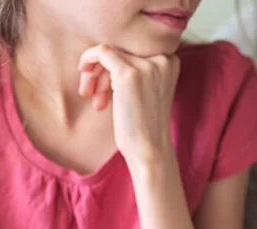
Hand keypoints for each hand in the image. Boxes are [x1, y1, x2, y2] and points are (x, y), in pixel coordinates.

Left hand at [78, 44, 180, 164]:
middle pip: (121, 50)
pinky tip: (86, 85)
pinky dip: (88, 61)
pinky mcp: (128, 74)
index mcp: (171, 61)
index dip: (116, 67)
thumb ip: (138, 69)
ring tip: (93, 98)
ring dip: (95, 74)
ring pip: (109, 53)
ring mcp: (146, 66)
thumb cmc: (145, 125)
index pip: (134, 50)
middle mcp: (162, 59)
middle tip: (93, 93)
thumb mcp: (148, 90)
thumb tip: (106, 52)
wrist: (150, 150)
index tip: (106, 89)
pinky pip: (100, 52)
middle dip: (103, 71)